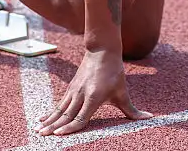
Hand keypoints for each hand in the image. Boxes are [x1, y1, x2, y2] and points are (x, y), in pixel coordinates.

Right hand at [35, 49, 152, 135]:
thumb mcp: (123, 92)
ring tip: (38, 131)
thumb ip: (132, 110)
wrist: (102, 51)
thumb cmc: (114, 73)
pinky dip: (50, 113)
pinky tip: (42, 120)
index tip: (59, 134)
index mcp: (94, 97)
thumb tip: (150, 119)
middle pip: (66, 115)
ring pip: (60, 109)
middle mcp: (82, 94)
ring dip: (49, 121)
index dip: (70, 127)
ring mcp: (74, 91)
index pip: (81, 117)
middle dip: (54, 127)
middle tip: (42, 136)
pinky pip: (59, 104)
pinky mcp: (71, 88)